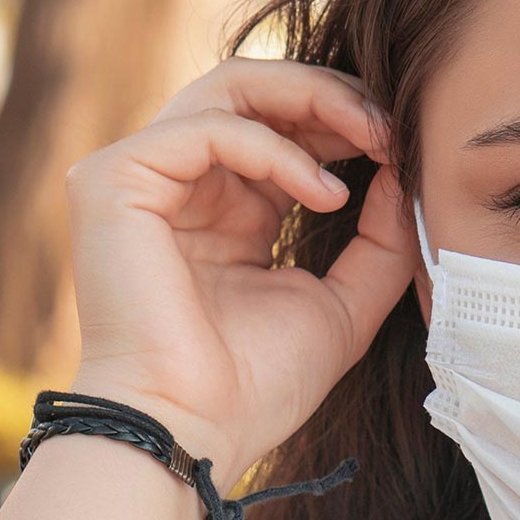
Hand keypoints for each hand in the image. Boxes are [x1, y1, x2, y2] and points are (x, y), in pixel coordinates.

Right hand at [64, 55, 413, 480]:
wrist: (192, 432)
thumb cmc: (256, 386)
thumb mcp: (344, 305)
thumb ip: (380, 241)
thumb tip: (406, 173)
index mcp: (225, 210)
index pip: (283, 128)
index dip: (345, 121)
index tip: (404, 142)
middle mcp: (181, 184)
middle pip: (257, 90)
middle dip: (334, 95)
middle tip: (391, 126)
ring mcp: (140, 177)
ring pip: (230, 87)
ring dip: (314, 100)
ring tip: (373, 138)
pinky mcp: (113, 180)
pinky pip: (208, 127)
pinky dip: (278, 149)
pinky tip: (327, 193)